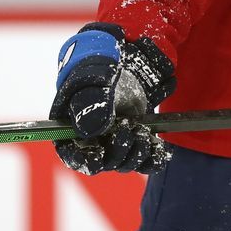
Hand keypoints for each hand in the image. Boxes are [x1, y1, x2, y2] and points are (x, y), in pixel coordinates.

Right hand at [50, 22, 175, 173]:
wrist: (120, 67)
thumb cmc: (96, 74)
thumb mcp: (91, 83)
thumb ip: (91, 105)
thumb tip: (92, 130)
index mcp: (72, 133)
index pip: (74, 157)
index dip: (85, 161)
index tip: (98, 156)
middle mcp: (94, 144)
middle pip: (105, 163)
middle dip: (118, 151)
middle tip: (128, 129)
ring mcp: (116, 144)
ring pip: (126, 162)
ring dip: (136, 152)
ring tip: (143, 131)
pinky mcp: (136, 141)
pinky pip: (145, 159)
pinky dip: (153, 157)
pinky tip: (158, 149)